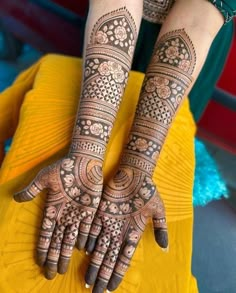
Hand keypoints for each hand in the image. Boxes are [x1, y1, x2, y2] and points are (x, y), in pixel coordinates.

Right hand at [14, 155, 102, 278]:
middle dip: (53, 257)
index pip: (46, 233)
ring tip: (62, 269)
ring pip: (71, 239)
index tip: (39, 261)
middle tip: (50, 275)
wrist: (84, 161)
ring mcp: (78, 214)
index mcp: (52, 209)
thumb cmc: (64, 167)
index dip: (43, 248)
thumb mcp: (44, 178)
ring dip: (67, 254)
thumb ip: (32, 189)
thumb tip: (15, 198)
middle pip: (58, 241)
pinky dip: (85, 239)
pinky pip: (87, 229)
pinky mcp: (91, 210)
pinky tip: (83, 251)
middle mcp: (64, 215)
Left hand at [84, 166, 167, 292]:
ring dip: (94, 263)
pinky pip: (92, 229)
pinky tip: (84, 254)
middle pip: (109, 257)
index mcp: (133, 232)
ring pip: (99, 247)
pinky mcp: (99, 211)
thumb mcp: (158, 209)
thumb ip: (161, 228)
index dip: (117, 273)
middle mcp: (119, 230)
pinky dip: (88, 240)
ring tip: (88, 279)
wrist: (134, 173)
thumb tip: (166, 248)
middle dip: (103, 274)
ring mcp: (108, 222)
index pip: (123, 258)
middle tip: (95, 291)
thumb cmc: (147, 190)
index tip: (112, 288)